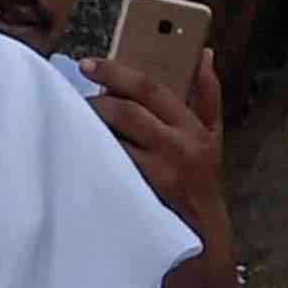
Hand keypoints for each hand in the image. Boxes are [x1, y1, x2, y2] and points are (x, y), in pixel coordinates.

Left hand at [81, 47, 230, 247]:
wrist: (203, 232)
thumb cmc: (203, 178)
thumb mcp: (213, 134)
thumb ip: (208, 94)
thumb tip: (204, 54)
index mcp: (191, 126)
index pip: (150, 89)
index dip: (116, 73)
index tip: (88, 64)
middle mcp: (177, 145)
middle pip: (129, 112)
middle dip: (97, 102)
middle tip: (74, 100)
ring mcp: (159, 171)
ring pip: (117, 140)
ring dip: (93, 128)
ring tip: (74, 122)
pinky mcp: (144, 193)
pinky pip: (112, 168)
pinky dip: (95, 156)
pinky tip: (79, 151)